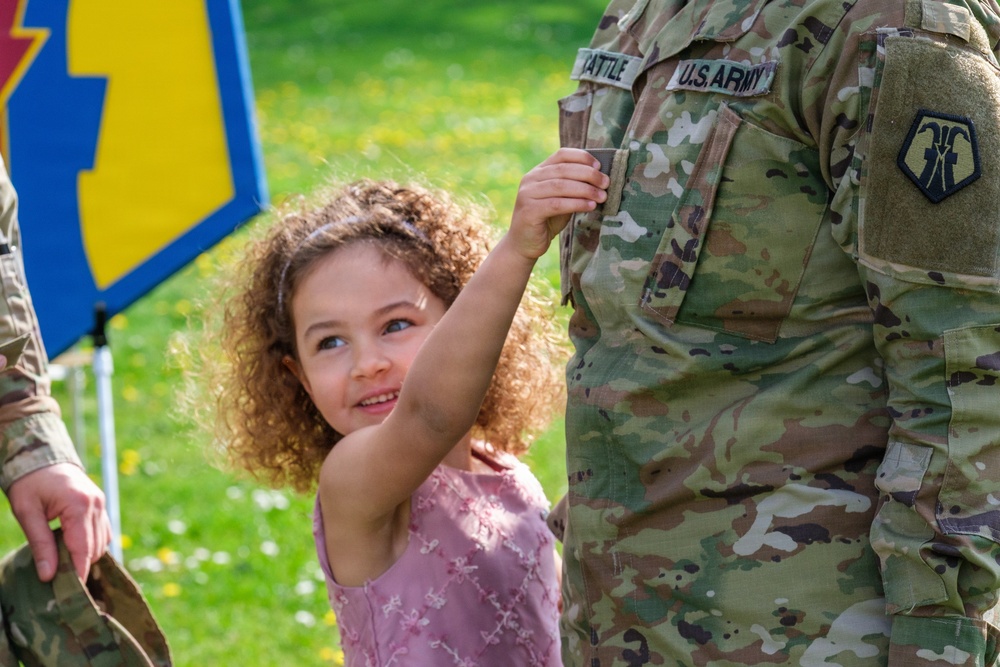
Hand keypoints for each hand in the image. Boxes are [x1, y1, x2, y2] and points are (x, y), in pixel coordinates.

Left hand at [8, 463, 110, 580]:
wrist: (40, 456)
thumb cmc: (29, 483)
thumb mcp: (27, 513)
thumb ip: (40, 544)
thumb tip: (48, 576)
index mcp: (79, 505)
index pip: (83, 549)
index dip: (79, 572)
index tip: (72, 594)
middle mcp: (97, 504)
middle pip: (95, 548)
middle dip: (80, 566)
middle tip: (59, 581)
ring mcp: (101, 503)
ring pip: (102, 542)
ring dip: (86, 555)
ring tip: (64, 565)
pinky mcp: (100, 504)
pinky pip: (103, 532)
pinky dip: (91, 544)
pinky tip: (73, 549)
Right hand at [510, 148, 607, 258]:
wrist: (524, 243)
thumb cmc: (547, 220)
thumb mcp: (561, 198)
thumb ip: (574, 187)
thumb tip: (600, 179)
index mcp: (539, 171)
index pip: (562, 155)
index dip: (582, 157)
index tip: (600, 166)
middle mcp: (531, 179)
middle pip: (564, 170)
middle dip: (589, 175)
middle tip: (606, 183)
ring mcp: (527, 194)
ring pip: (561, 186)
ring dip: (585, 190)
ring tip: (602, 196)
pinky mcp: (529, 210)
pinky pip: (557, 204)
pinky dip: (576, 204)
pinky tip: (590, 206)